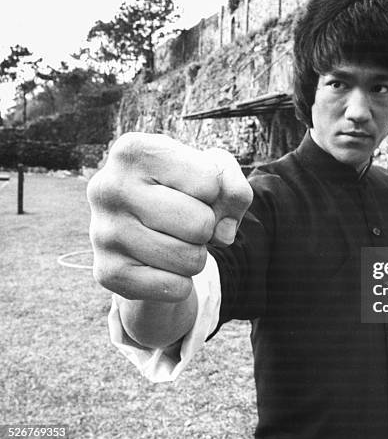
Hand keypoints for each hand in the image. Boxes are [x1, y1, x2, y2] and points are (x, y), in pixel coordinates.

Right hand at [87, 132, 252, 302]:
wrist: (141, 224)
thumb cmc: (182, 189)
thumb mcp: (213, 171)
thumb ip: (234, 188)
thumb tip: (224, 234)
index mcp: (133, 151)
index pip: (209, 183)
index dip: (214, 192)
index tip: (191, 190)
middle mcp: (108, 187)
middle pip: (200, 224)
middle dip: (206, 227)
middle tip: (185, 221)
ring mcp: (103, 232)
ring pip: (191, 259)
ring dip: (196, 255)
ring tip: (174, 240)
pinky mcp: (107, 272)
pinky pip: (176, 288)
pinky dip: (181, 281)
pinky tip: (160, 263)